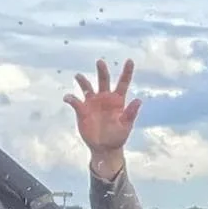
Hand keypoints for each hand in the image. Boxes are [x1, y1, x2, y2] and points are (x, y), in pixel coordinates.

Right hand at [65, 59, 140, 180]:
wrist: (104, 147)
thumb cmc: (118, 136)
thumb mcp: (126, 125)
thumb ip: (131, 113)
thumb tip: (139, 100)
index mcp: (118, 101)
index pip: (123, 83)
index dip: (127, 72)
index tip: (130, 61)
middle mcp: (105, 98)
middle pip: (103, 80)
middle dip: (102, 70)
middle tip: (100, 61)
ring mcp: (92, 102)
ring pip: (86, 86)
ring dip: (82, 81)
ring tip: (79, 77)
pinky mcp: (81, 109)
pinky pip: (74, 101)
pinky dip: (70, 98)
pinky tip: (68, 99)